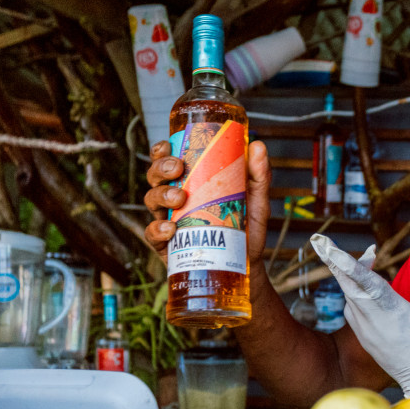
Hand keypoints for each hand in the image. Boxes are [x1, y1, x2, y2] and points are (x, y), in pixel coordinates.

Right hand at [143, 138, 272, 263]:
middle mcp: (175, 198)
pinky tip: (171, 229)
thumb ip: (258, 175)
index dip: (162, 150)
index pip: (168, 160)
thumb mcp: (256, 200)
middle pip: (155, 176)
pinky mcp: (166, 244)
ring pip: (151, 199)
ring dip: (162, 194)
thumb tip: (257, 145)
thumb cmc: (245, 227)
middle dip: (161, 168)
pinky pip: (152, 233)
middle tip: (178, 169)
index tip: (170, 145)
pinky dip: (158, 229)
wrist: (246, 263)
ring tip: (179, 198)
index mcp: (191, 182)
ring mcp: (168, 219)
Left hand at [310, 234, 409, 397]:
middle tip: (329, 244)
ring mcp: (366, 333)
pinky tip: (365, 287)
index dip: (350, 266)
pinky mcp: (364, 339)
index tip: (332, 251)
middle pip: (348, 288)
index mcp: (395, 314)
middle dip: (336, 265)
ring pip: (349, 298)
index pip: (368, 284)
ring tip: (367, 260)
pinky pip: (351, 310)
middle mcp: (374, 323)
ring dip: (350, 278)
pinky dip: (353, 294)